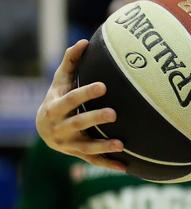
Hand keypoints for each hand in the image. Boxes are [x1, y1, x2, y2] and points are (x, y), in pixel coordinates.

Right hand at [34, 41, 124, 171]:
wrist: (46, 128)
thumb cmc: (58, 97)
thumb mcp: (60, 81)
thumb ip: (71, 62)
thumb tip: (83, 41)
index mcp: (54, 108)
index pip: (69, 100)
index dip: (84, 94)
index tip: (103, 86)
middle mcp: (59, 128)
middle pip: (77, 123)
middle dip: (94, 119)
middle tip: (113, 113)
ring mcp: (68, 144)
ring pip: (85, 147)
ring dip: (102, 146)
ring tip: (121, 144)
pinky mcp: (78, 155)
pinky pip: (93, 161)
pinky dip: (108, 164)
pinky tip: (125, 167)